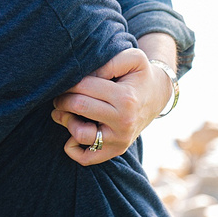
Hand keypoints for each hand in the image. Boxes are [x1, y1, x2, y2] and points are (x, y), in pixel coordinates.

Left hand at [50, 47, 170, 164]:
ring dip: (65, 120)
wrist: (157, 96)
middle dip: (62, 98)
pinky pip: (86, 158)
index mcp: (125, 98)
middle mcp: (123, 122)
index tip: (68, 78)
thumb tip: (86, 76)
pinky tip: (73, 130)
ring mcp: (119, 140)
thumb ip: (109, 61)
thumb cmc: (139, 75)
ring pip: (79, 134)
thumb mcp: (133, 58)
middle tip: (61, 93)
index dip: (69, 81)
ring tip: (66, 110)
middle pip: (78, 107)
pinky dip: (72, 147)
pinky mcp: (115, 151)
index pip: (83, 87)